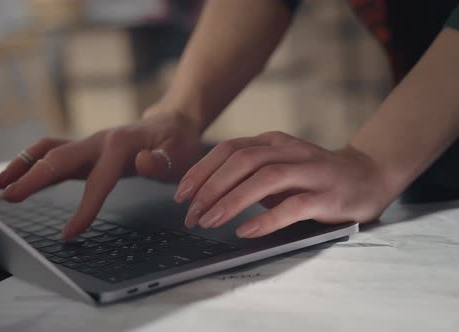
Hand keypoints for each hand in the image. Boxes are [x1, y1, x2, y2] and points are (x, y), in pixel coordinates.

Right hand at [0, 110, 201, 238]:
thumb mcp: (181, 153)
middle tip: (8, 197)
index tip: (70, 234)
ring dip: (22, 164)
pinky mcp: (84, 149)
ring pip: (48, 150)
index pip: (98, 180)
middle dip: (32, 177)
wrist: (172, 122)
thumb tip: (143, 162)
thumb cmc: (177, 141)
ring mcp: (89, 143)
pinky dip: (31, 163)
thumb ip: (162, 161)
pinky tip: (17, 177)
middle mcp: (98, 140)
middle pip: (58, 157)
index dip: (84, 208)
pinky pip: (52, 153)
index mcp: (121, 144)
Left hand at [174, 131, 392, 237]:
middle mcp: (289, 151)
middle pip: (242, 161)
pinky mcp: (328, 196)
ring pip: (265, 179)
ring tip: (210, 221)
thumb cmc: (313, 175)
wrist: (369, 174)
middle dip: (211, 188)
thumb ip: (247, 174)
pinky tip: (246, 230)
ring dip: (232, 201)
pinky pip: (293, 206)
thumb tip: (204, 196)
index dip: (202, 170)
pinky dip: (266, 219)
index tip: (182, 194)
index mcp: (272, 142)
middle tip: (192, 214)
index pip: (229, 149)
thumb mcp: (277, 167)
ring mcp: (310, 172)